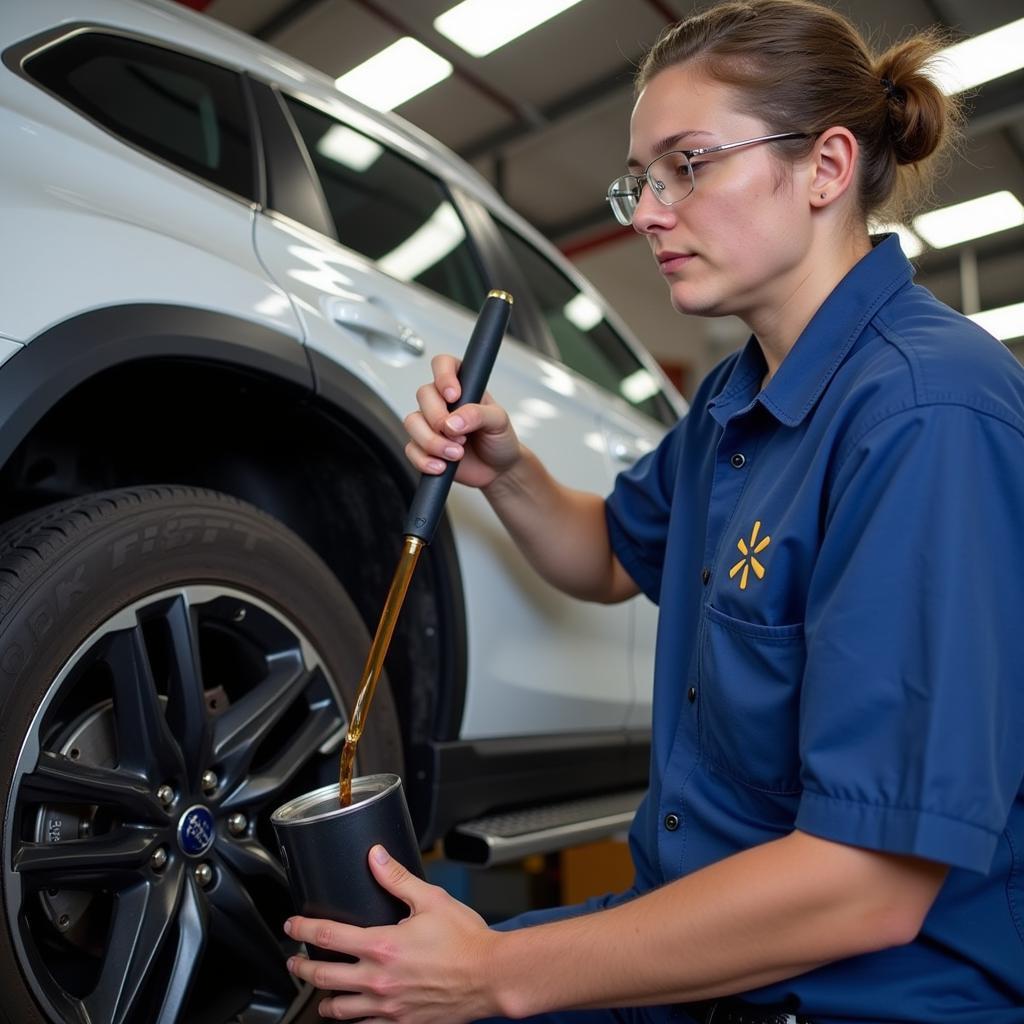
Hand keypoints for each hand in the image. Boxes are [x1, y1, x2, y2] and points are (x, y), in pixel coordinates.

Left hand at [284, 845, 502, 1022]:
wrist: (490, 977)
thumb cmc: (466, 941)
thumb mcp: (431, 900)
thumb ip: (398, 878)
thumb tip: (376, 857)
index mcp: (383, 946)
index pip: (329, 936)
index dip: (303, 929)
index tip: (292, 926)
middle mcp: (379, 980)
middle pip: (324, 977)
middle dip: (302, 969)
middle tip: (292, 963)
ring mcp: (388, 1007)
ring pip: (340, 1009)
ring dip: (323, 999)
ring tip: (318, 993)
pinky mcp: (401, 1023)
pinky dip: (353, 1020)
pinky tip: (352, 1013)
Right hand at [404, 354, 521, 488]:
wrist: (498, 469)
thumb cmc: (499, 439)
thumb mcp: (498, 421)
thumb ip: (478, 415)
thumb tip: (453, 421)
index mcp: (462, 386)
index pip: (443, 364)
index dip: (444, 376)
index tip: (454, 396)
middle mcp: (442, 402)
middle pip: (423, 395)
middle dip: (438, 418)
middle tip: (458, 436)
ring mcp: (430, 424)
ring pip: (412, 422)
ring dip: (432, 441)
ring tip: (456, 454)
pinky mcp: (423, 446)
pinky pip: (411, 449)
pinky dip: (425, 460)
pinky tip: (442, 466)